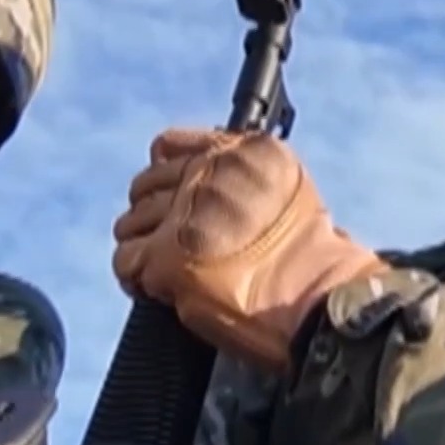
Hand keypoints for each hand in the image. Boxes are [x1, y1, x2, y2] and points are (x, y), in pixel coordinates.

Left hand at [111, 128, 387, 373]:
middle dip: (156, 215)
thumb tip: (197, 178)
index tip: (177, 196)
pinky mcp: (167, 256)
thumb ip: (243, 174)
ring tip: (175, 270)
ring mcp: (185, 213)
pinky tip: (163, 289)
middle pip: (144, 186)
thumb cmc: (311, 257)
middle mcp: (212, 172)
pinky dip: (139, 280)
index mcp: (244, 150)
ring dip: (146, 248)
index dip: (167, 174)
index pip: (168, 146)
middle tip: (181, 243)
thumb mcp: (289, 189)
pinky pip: (126, 262)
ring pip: (130, 224)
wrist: (319, 298)